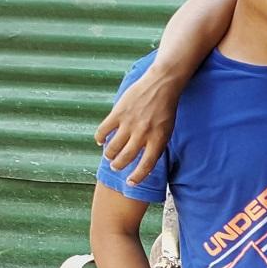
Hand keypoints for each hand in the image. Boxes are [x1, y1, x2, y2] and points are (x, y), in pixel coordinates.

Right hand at [96, 67, 185, 185]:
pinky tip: (100, 141)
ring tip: (109, 156)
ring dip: (109, 154)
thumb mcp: (166, 130)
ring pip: (113, 147)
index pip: (146, 165)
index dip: (137, 176)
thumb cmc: (165, 109)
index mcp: (158, 139)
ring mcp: (129, 123)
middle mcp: (143, 134)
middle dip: (118, 165)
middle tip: (115, 167)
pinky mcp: (118, 112)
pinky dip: (100, 138)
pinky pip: (104, 130)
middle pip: (126, 157)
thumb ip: (155, 144)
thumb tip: (143, 160)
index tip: (130, 182)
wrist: (161, 84)